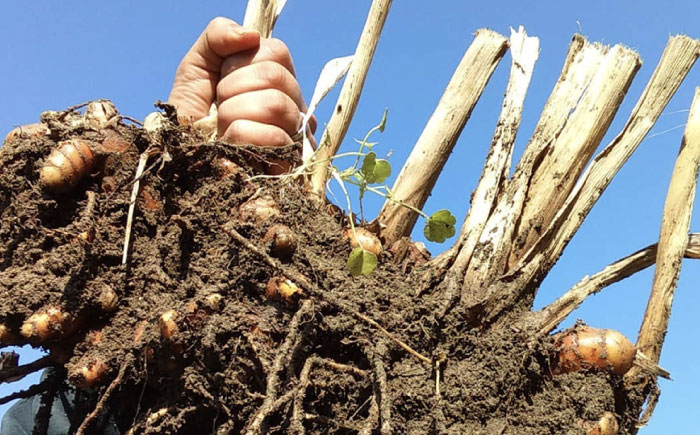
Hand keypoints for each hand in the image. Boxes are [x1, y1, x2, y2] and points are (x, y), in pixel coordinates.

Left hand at [168, 17, 315, 149]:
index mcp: (278, 81)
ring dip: (234, 113)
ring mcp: (296, 137)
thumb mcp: (197, 66)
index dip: (241, 61)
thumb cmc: (193, 116)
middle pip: (276, 77)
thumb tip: (251, 35)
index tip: (220, 80)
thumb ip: (219, 36)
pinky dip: (242, 137)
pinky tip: (231, 146)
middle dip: (232, 88)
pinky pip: (276, 138)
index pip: (277, 52)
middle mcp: (294, 107)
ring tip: (222, 129)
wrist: (181, 160)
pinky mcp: (290, 165)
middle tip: (218, 107)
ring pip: (276, 104)